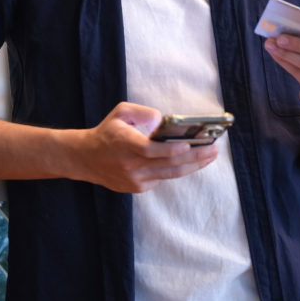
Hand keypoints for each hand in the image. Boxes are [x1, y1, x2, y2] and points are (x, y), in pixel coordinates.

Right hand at [72, 102, 218, 193]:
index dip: (170, 150)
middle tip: (214, 150)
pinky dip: (177, 169)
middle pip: (168, 165)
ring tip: (210, 156)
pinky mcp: (137, 188)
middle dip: (194, 157)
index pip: (150, 151)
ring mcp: (134, 180)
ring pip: (169, 174)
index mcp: (125, 144)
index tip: (189, 145)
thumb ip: (142, 112)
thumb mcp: (121, 112)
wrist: (85, 159)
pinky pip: (161, 178)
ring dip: (193, 166)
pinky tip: (192, 161)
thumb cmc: (107, 132)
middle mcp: (130, 165)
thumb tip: (163, 121)